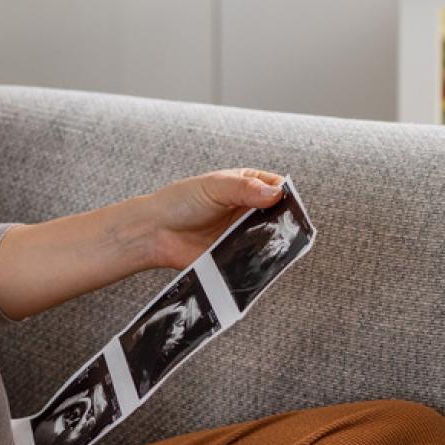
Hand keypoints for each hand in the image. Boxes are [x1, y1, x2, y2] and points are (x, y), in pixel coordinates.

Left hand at [142, 168, 285, 270]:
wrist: (155, 233)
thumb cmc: (181, 201)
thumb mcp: (214, 187)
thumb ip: (245, 188)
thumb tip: (276, 193)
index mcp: (247, 185)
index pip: (277, 186)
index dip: (286, 195)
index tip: (288, 204)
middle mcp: (249, 209)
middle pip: (279, 214)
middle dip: (284, 220)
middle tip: (285, 227)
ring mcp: (244, 233)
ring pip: (270, 237)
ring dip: (274, 240)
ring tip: (273, 244)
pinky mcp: (236, 254)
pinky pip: (255, 258)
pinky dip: (261, 259)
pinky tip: (261, 259)